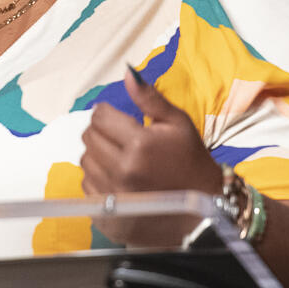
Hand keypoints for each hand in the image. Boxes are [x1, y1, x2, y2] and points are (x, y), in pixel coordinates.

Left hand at [80, 68, 224, 196]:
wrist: (203, 207)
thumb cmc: (191, 160)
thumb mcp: (178, 123)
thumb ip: (149, 98)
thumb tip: (127, 71)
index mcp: (140, 144)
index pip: (99, 117)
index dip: (107, 114)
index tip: (119, 119)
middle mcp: (123, 170)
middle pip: (88, 138)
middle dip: (101, 132)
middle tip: (120, 138)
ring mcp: (114, 196)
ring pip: (85, 162)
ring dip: (98, 156)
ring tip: (120, 158)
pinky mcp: (108, 216)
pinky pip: (87, 188)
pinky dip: (97, 180)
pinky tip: (118, 179)